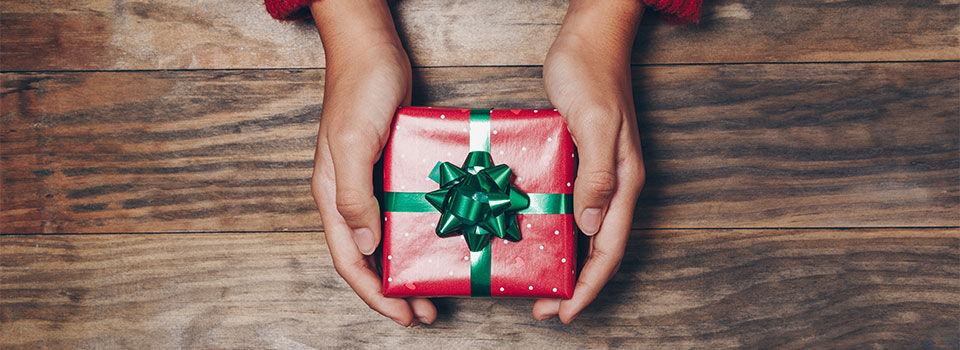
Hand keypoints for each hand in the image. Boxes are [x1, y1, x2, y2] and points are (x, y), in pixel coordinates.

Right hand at [308, 0, 434, 326]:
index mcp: (332, 196)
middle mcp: (351, 196)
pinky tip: (445, 241)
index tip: (403, 315)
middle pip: (370, 257)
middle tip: (425, 312)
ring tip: (436, 288)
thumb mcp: (353, 143)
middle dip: (395, 290)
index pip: (350, 260)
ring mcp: (374, 183)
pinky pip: (408, 210)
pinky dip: (424, 231)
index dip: (375, 293)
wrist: (374, 49)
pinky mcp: (395, 168)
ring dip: (411, 265)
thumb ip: (355, 196)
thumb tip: (367, 248)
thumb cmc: (358, 90)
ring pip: (391, 238)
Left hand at [533, 0, 646, 322]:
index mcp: (624, 182)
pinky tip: (530, 235)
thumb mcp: (593, 123)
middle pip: (598, 248)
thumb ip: (596, 175)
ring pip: (584, 232)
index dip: (589, 286)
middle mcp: (614, 184)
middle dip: (574, 286)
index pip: (610, 248)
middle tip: (543, 309)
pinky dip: (554, 230)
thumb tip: (591, 226)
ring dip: (564, 263)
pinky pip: (568, 206)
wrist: (589, 37)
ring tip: (537, 285)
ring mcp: (596, 173)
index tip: (564, 312)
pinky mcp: (578, 161)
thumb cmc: (592, 74)